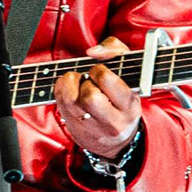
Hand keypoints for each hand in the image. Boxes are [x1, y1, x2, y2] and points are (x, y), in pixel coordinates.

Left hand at [57, 36, 144, 166]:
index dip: (99, 71)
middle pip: (89, 97)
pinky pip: (60, 104)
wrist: (115, 140)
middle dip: (85, 82)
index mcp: (129, 105)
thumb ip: (116, 50)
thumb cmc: (122, 98)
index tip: (100, 71)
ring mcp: (93, 128)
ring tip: (78, 83)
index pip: (108, 81)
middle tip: (89, 80)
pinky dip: (62, 91)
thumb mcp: (131, 73)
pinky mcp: (75, 130)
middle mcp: (113, 121)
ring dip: (70, 85)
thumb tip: (92, 51)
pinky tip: (71, 91)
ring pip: (70, 100)